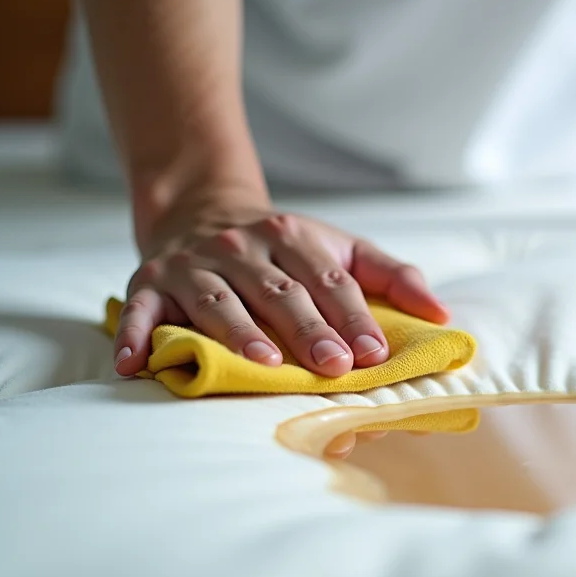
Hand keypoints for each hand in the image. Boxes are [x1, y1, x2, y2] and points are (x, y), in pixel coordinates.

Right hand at [112, 198, 448, 381]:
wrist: (200, 209)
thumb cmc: (285, 248)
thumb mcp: (339, 249)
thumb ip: (392, 276)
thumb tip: (442, 313)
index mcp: (293, 239)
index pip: (329, 281)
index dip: (353, 317)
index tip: (375, 352)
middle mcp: (242, 249)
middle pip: (279, 292)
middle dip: (308, 330)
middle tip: (333, 366)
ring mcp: (193, 266)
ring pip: (218, 300)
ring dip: (239, 333)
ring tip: (264, 366)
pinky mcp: (149, 284)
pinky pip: (140, 312)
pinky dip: (134, 336)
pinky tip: (133, 366)